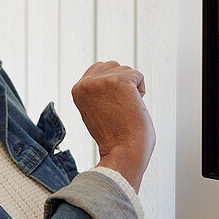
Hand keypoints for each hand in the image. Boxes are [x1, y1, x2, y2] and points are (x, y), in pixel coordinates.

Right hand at [71, 61, 155, 190]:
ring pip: (126, 70)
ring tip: (125, 109)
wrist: (122, 152)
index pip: (98, 71)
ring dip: (132, 89)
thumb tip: (107, 75)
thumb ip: (96, 92)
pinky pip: (138, 76)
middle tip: (119, 109)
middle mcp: (86, 83)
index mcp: (77, 89)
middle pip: (112, 66)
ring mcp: (102, 80)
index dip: (112, 88)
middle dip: (121, 85)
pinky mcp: (119, 80)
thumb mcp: (94, 110)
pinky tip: (133, 107)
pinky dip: (141, 91)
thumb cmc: (114, 137)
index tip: (111, 108)